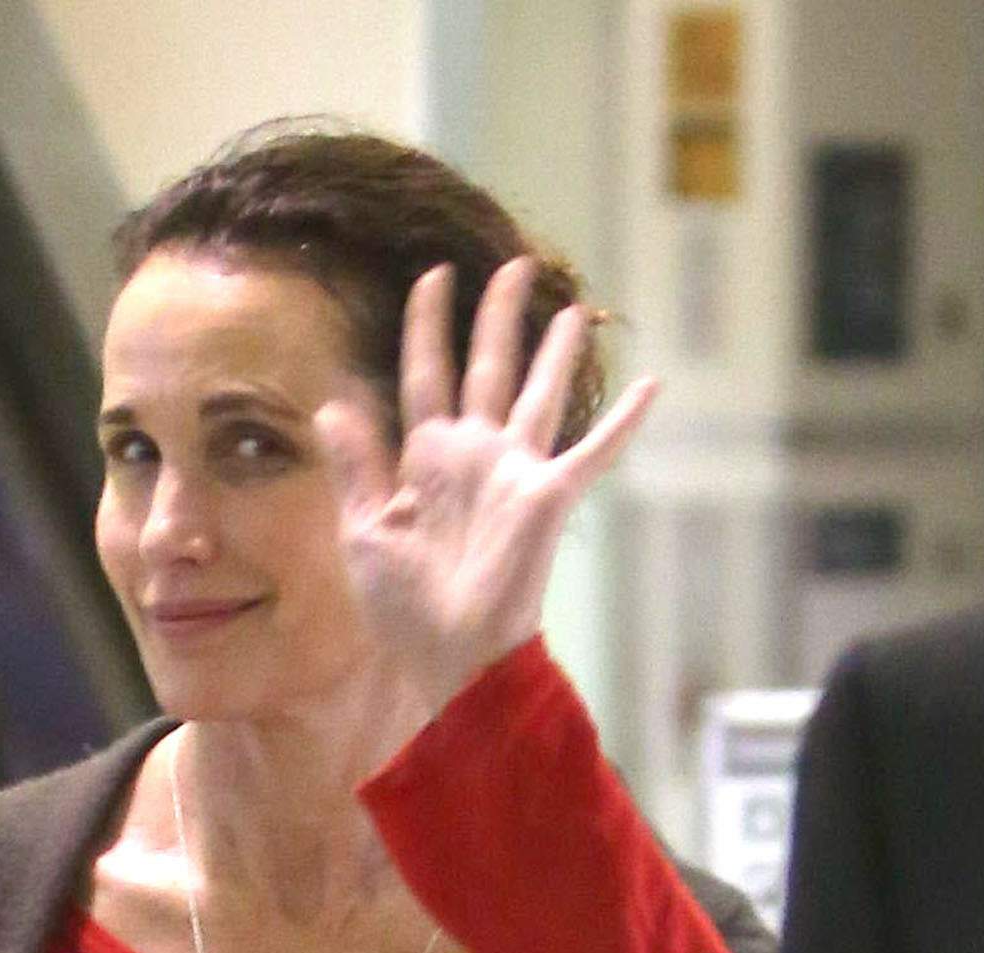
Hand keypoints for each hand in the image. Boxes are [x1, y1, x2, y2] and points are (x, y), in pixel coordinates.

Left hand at [313, 257, 656, 720]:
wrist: (450, 656)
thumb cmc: (403, 608)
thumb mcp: (364, 532)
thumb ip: (354, 466)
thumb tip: (331, 402)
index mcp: (426, 458)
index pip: (424, 373)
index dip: (426, 324)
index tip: (432, 276)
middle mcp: (474, 454)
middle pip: (487, 366)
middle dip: (497, 316)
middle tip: (513, 265)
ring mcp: (514, 472)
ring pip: (539, 392)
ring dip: (556, 351)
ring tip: (573, 306)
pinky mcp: (548, 497)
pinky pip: (594, 451)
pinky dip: (624, 421)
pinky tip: (652, 384)